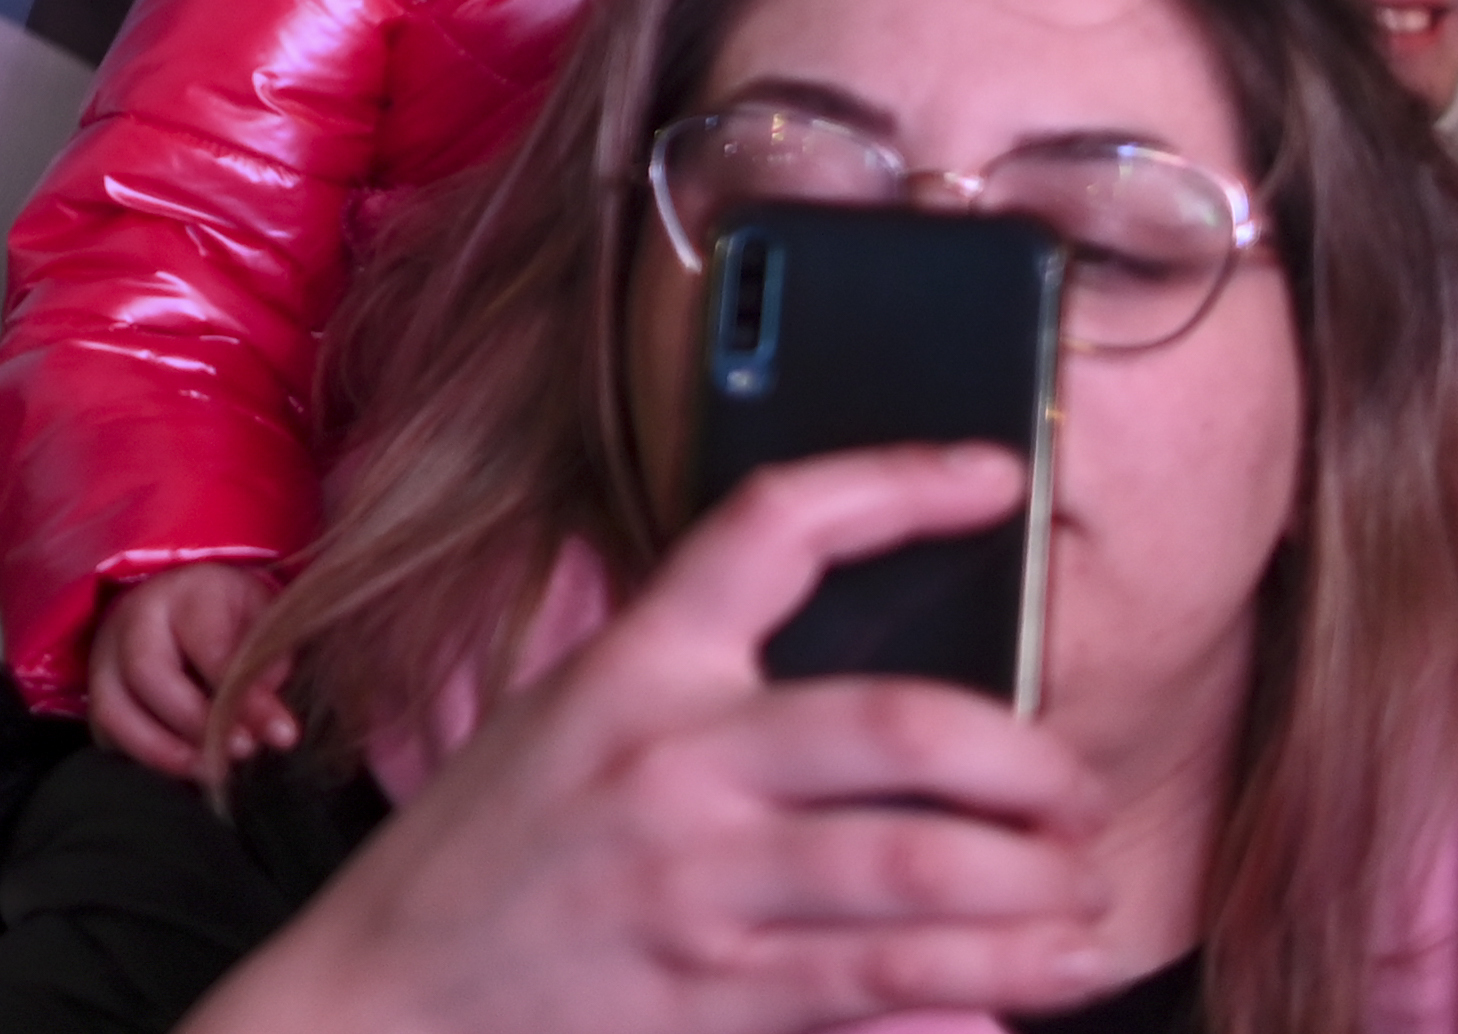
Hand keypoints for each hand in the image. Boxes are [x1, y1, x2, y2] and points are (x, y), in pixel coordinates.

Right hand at [91, 561, 296, 778]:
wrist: (182, 602)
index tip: (284, 734)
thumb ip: (269, 661)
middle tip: (241, 751)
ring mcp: (104, 656)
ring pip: (113, 710)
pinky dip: (142, 760)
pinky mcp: (97, 693)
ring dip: (163, 752)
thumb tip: (272, 719)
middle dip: (195, 723)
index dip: (247, 698)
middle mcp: (134, 620)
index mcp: (185, 592)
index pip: (211, 647)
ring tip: (210, 772)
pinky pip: (107, 735)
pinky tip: (183, 770)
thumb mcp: (261, 618)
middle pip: (147, 673)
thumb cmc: (229, 614)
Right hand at [184, 445, 1115, 1033]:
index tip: (994, 476)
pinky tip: (1036, 989)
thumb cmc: (483, 858)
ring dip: (1036, 894)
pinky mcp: (711, 1002)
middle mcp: (670, 763)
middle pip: (900, 725)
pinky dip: (986, 992)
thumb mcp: (562, 720)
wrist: (375, 1002)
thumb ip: (688, 686)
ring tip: (1082, 904)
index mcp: (633, 664)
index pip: (776, 527)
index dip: (898, 483)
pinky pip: (884, 989)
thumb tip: (864, 678)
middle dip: (1029, 762)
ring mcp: (694, 887)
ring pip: (920, 873)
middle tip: (1077, 794)